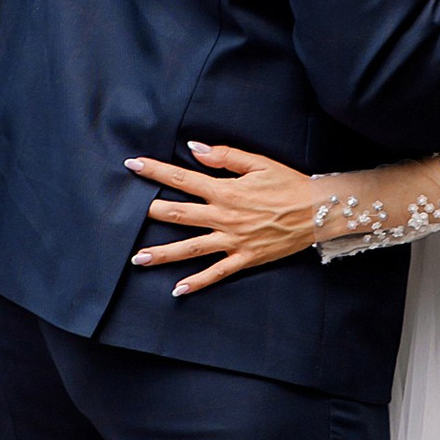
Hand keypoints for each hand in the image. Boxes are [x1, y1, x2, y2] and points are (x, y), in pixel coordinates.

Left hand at [127, 143, 324, 295]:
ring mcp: (233, 240)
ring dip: (163, 254)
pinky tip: (177, 290)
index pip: (183, 179)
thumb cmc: (288, 184)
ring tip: (138, 259)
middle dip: (149, 212)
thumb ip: (225, 156)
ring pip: (191, 248)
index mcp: (225, 190)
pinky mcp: (245, 258)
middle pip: (179, 214)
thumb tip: (195, 149)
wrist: (318, 211)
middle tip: (121, 215)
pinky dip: (198, 283)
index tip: (133, 165)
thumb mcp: (258, 163)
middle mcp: (224, 216)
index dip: (156, 171)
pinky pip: (217, 273)